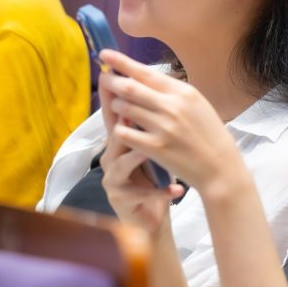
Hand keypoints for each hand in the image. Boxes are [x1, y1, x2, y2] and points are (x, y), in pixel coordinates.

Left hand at [98, 50, 249, 195]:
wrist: (220, 168)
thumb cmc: (210, 136)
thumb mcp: (198, 105)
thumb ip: (172, 92)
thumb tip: (144, 78)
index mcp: (183, 92)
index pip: (146, 72)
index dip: (122, 62)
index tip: (105, 55)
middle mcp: (172, 106)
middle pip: (130, 87)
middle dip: (112, 82)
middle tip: (104, 80)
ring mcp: (163, 127)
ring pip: (124, 109)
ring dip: (116, 106)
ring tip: (118, 108)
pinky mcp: (155, 148)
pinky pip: (124, 132)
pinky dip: (119, 129)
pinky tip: (123, 130)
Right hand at [99, 67, 183, 234]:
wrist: (152, 212)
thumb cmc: (153, 174)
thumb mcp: (151, 144)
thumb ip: (149, 119)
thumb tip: (158, 85)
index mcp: (120, 140)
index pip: (116, 113)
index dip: (114, 94)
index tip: (116, 74)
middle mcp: (111, 156)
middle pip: (114, 134)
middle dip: (123, 121)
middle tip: (133, 109)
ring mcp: (114, 178)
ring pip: (122, 163)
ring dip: (137, 157)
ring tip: (149, 151)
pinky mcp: (122, 199)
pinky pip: (140, 194)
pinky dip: (160, 192)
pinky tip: (176, 190)